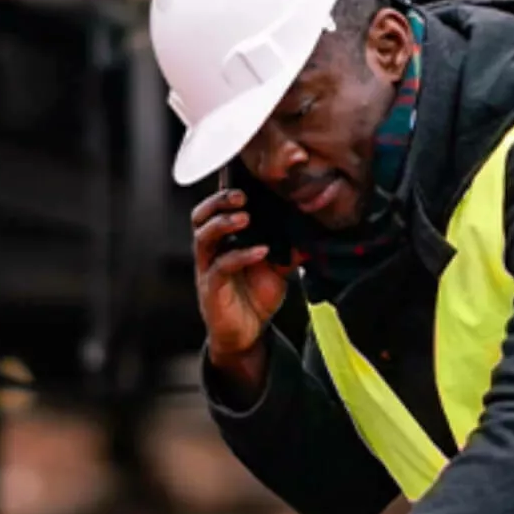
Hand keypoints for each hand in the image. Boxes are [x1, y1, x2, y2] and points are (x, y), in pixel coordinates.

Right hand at [193, 188, 290, 387]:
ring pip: (203, 237)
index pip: (216, 209)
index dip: (224, 192)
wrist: (247, 334)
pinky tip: (260, 251)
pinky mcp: (211, 288)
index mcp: (224, 240)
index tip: (244, 179)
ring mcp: (208, 269)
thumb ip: (290, 248)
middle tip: (240, 196)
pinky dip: (241, 255)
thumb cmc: (255, 297)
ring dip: (223, 223)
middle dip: (218, 201)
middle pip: (201, 216)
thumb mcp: (278, 268)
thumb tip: (313, 231)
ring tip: (244, 217)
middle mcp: (211, 251)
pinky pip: (221, 266)